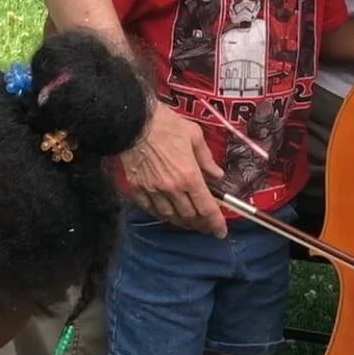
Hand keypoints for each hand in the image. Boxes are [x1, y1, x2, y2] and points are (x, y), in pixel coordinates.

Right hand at [119, 101, 226, 234]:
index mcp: (189, 176)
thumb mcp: (194, 135)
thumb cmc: (166, 124)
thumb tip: (217, 175)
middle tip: (206, 226)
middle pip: (190, 216)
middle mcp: (172, 189)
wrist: (133, 122)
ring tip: (189, 222)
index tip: (220, 232)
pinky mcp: (138, 190)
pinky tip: (168, 215)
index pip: (206, 207)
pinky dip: (163, 215)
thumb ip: (206, 159)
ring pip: (171, 217)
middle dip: (201, 224)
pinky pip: (152, 210)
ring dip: (183, 222)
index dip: (215, 223)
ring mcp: (153, 191)